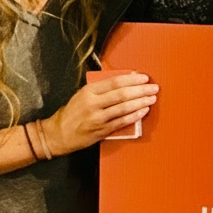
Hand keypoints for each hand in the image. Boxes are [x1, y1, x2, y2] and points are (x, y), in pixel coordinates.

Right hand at [42, 72, 158, 153]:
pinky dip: (134, 116)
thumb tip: (123, 82)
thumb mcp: (82, 95)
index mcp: (88, 91)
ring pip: (124, 108)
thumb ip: (100, 89)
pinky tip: (143, 111)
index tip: (144, 78)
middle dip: (141, 90)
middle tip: (153, 87)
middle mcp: (93, 103)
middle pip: (122, 94)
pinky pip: (122, 122)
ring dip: (140, 102)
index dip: (132, 80)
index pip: (115, 82)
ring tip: (152, 98)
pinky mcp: (102, 130)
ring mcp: (98, 118)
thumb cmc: (72, 114)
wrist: (59, 134)